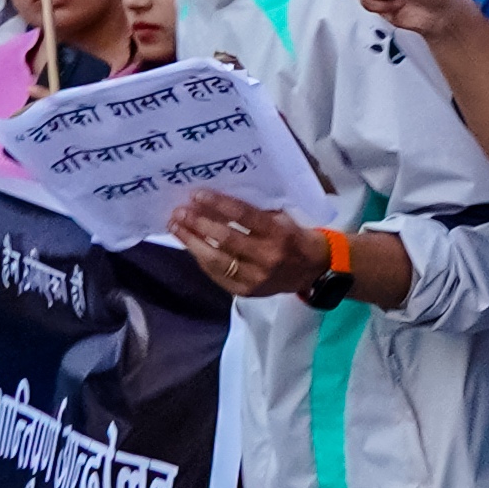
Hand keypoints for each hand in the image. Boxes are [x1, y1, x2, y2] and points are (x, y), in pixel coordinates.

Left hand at [170, 188, 339, 302]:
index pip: (243, 216)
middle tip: (179, 212)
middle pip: (225, 240)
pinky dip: (201, 259)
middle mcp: (267, 258)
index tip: (196, 195)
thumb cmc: (294, 236)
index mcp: (278, 234)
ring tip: (176, 227)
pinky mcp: (247, 292)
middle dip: (198, 223)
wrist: (312, 270)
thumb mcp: (282, 218)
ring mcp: (256, 278)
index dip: (217, 204)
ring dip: (192, 242)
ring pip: (216, 260)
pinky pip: (217, 275)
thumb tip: (217, 200)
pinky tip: (190, 246)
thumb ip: (256, 212)